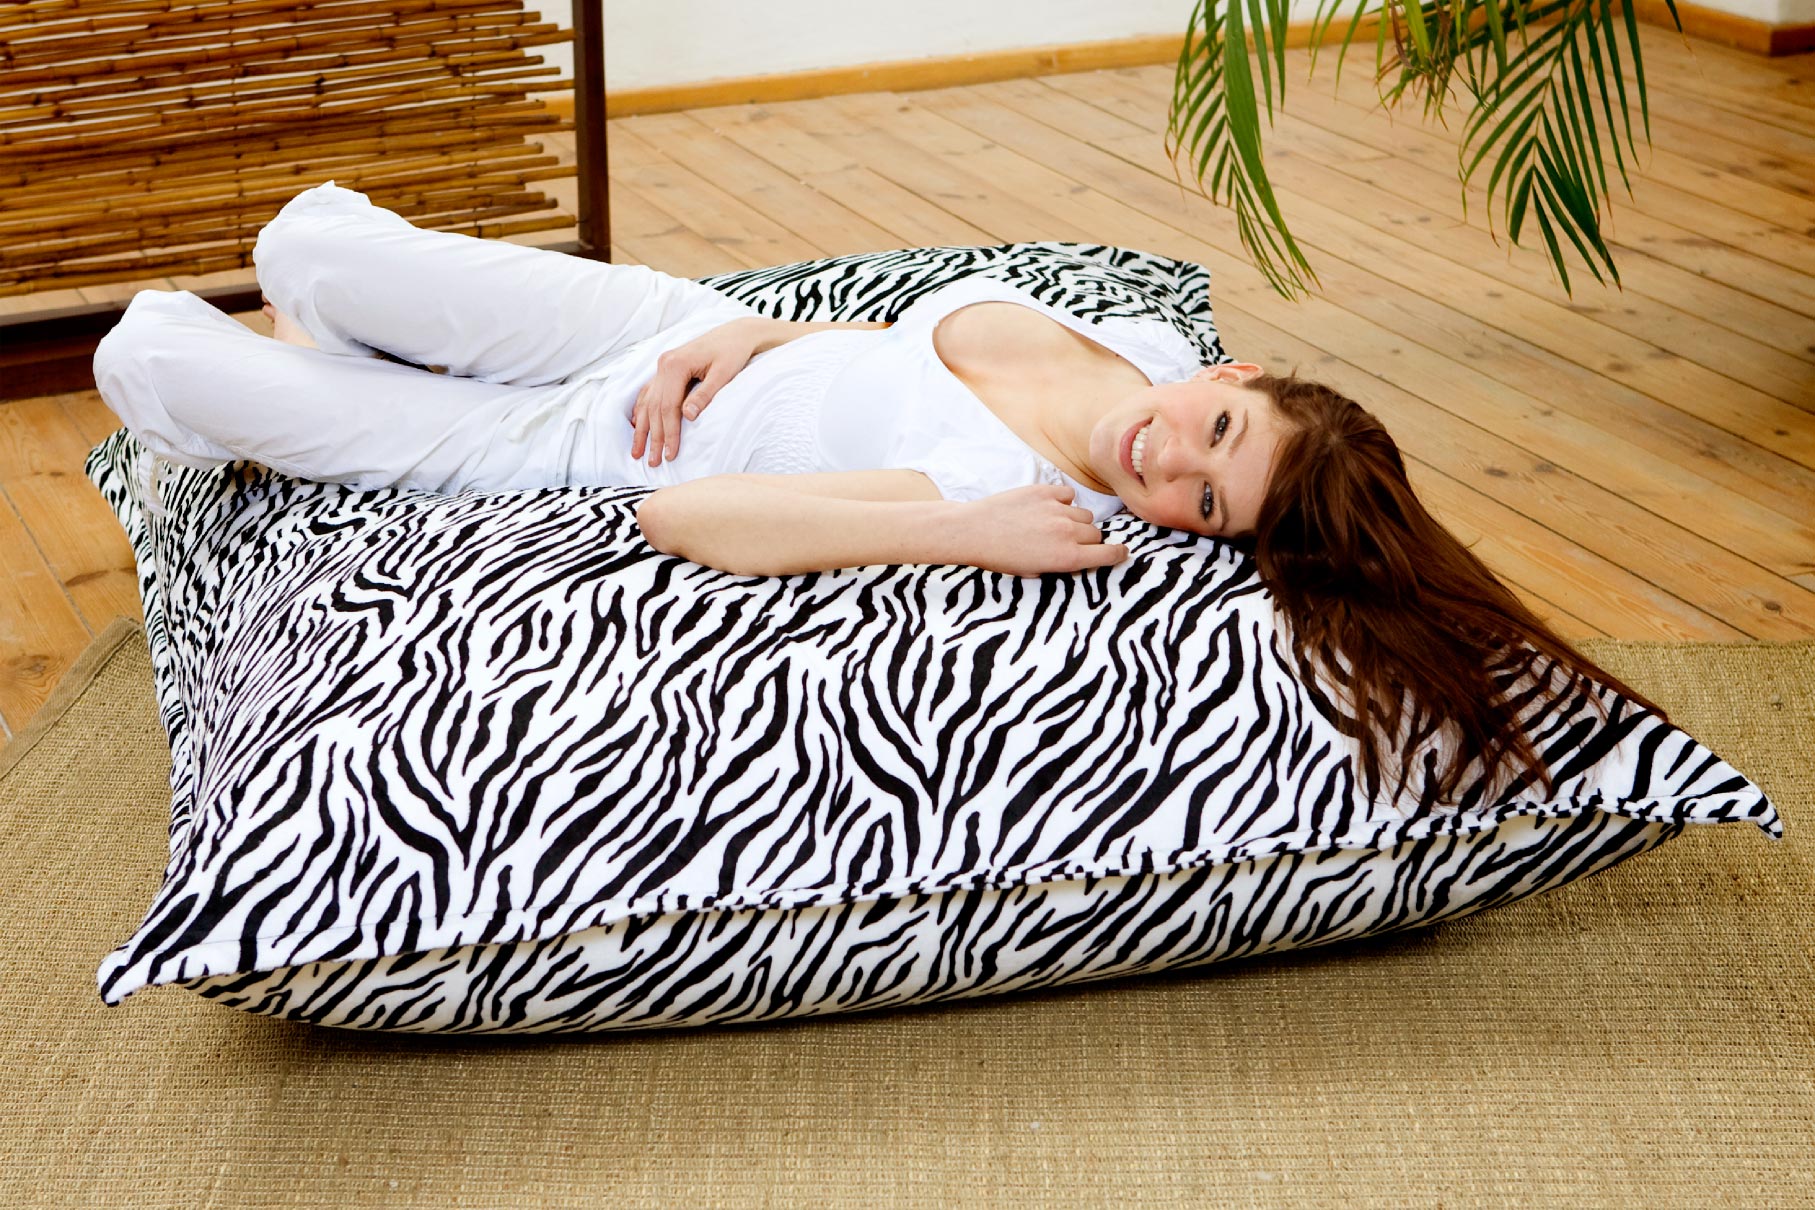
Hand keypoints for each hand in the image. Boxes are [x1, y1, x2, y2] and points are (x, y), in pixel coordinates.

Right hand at [630, 316, 782, 466]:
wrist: (737, 333)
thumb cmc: (734, 352)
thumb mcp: (724, 374)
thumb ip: (705, 395)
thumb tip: (687, 416)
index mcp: (676, 364)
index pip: (668, 407)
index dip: (668, 433)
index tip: (670, 454)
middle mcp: (663, 364)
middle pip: (655, 407)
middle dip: (653, 437)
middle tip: (653, 462)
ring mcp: (662, 366)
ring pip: (647, 401)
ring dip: (642, 428)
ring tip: (637, 452)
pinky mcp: (666, 368)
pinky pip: (649, 392)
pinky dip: (641, 409)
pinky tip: (636, 424)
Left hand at [959, 484, 1128, 576]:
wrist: (973, 531)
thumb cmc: (999, 557)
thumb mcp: (1032, 572)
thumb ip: (1058, 565)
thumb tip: (1073, 558)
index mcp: (1066, 558)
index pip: (1109, 554)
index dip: (1118, 554)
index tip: (1121, 552)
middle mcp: (1067, 533)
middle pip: (1095, 534)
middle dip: (1087, 540)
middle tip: (1069, 541)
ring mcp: (1058, 510)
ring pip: (1084, 514)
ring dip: (1076, 520)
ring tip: (1054, 525)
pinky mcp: (1045, 491)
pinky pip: (1069, 495)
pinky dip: (1063, 501)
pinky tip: (1047, 508)